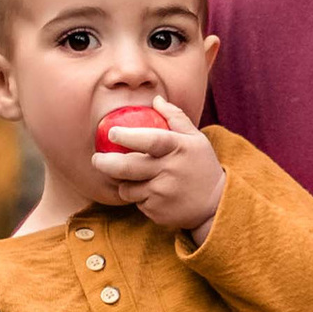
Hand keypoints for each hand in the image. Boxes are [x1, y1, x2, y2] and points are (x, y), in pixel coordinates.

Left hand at [93, 97, 225, 233]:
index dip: (127, 136)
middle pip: (127, 167)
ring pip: (127, 188)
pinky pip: (137, 202)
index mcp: (178, 148)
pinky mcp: (157, 212)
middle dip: (105, 163)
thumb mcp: (196, 139)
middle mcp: (169, 171)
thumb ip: (175, 117)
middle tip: (96, 159)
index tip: (111, 133)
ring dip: (123, 182)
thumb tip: (156, 99)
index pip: (150, 140)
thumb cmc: (202, 166)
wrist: (215, 204)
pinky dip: (138, 196)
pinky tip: (150, 192)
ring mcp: (162, 194)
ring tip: (130, 177)